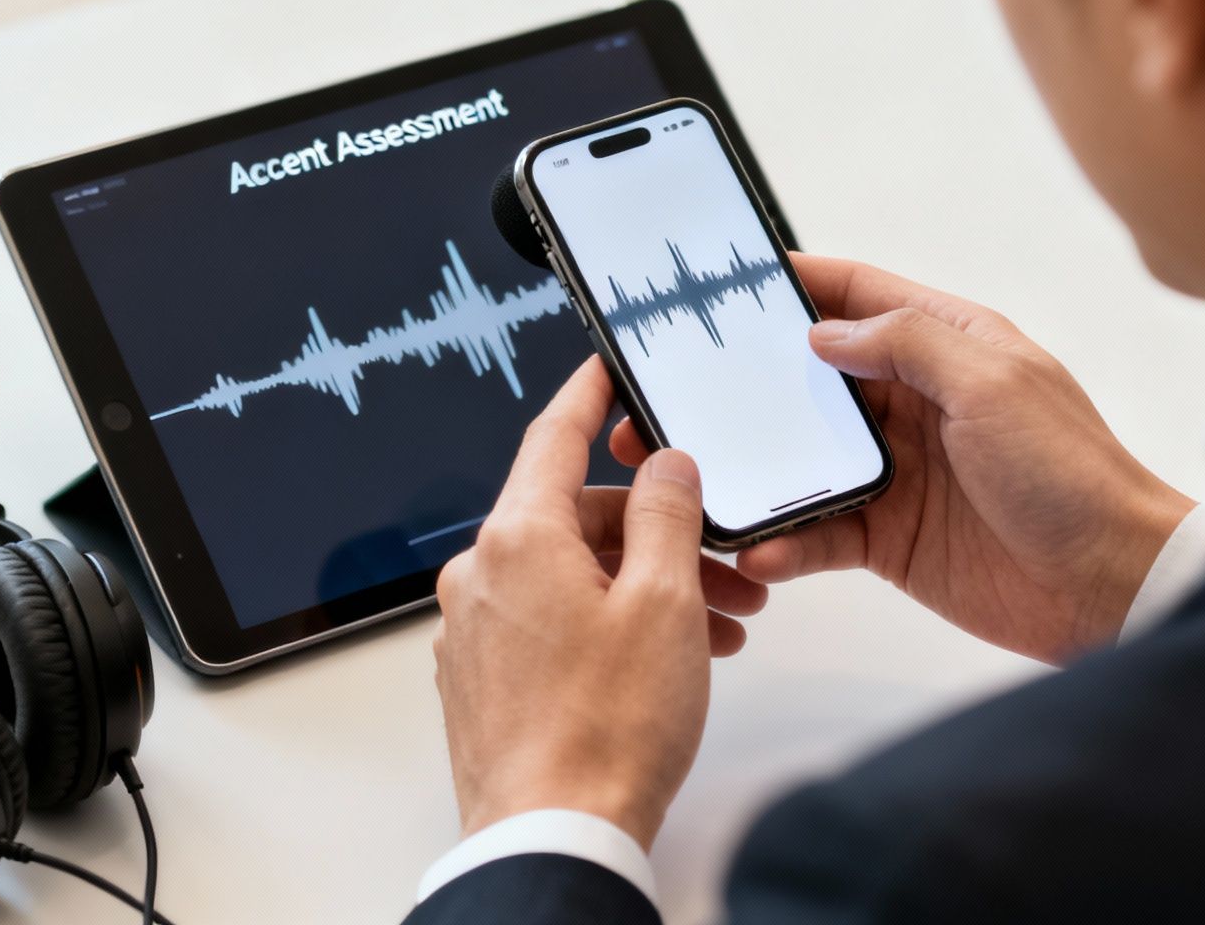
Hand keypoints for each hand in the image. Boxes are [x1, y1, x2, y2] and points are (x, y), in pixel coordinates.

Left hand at [432, 357, 764, 849]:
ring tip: (718, 628)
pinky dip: (610, 626)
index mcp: (516, 538)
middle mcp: (480, 576)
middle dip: (660, 536)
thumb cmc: (606, 730)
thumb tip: (667, 466)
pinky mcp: (483, 681)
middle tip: (728, 563)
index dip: (590, 396)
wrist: (553, 836)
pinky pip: (552, 625)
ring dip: (647, 589)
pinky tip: (667, 660)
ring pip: (572, 578)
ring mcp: (476, 632)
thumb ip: (669, 515)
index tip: (606, 368)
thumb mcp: (664, 601)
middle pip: (577, 519)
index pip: (553, 435)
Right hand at [610, 254, 1193, 662]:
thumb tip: (825, 331)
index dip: (794, 284)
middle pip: (811, 379)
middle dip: (746, 383)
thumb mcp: (992, 382)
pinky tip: (764, 550)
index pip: (856, 295)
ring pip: (802, 458)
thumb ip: (907, 342)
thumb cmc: (1073, 475)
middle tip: (680, 388)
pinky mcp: (889, 538)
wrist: (1113, 587)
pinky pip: (818, 532)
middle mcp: (916, 403)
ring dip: (756, 469)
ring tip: (702, 477)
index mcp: (947, 346)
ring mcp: (899, 473)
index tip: (728, 280)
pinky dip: (786, 542)